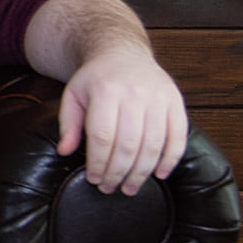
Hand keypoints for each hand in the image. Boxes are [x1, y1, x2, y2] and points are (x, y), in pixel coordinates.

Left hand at [56, 48, 187, 195]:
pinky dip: (170, 159)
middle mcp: (134, 93)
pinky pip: (178, 136)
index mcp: (105, 90)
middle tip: (110, 188)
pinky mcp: (176, 102)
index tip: (94, 179)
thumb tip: (64, 151)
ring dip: (142, 172)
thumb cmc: (96, 79)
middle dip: (118, 172)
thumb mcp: (73, 96)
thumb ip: (68, 124)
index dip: (99, 162)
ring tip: (130, 187)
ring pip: (153, 144)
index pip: (103, 136)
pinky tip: (159, 174)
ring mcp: (158, 97)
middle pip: (129, 144)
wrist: (122, 54)